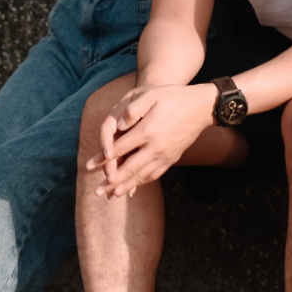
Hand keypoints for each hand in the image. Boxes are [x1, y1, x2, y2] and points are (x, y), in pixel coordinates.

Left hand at [85, 83, 217, 196]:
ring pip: (141, 176)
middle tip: (97, 192)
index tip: (90, 166)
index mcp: (147, 131)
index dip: (103, 158)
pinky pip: (154, 175)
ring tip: (112, 196)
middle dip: (111, 181)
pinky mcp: (172, 159)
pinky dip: (141, 183)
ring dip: (125, 187)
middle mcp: (156, 147)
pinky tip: (133, 188)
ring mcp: (165, 155)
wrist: (201, 107)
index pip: (120, 149)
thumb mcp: (151, 95)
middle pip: (129, 169)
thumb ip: (133, 109)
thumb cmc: (173, 97)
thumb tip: (119, 124)